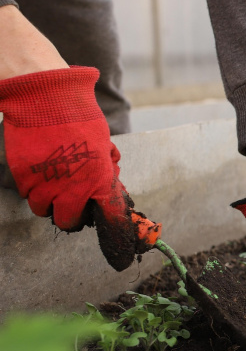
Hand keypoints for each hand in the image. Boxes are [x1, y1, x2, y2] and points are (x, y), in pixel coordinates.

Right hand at [0, 67, 144, 270]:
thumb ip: (106, 172)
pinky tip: (40, 173)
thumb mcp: (104, 146)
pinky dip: (33, 190)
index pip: (110, 217)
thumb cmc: (81, 119)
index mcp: (100, 179)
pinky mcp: (23, 176)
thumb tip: (110, 191)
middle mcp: (73, 187)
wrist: (46, 99)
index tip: (117, 251)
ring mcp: (45, 183)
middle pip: (69, 222)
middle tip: (73, 203)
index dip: (115, 234)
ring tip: (54, 185)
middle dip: (73, 216)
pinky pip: (27, 196)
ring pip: (44, 211)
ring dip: (50, 203)